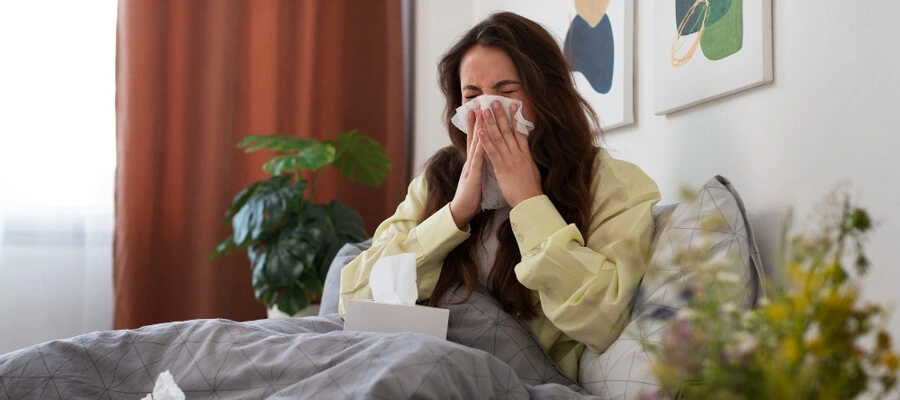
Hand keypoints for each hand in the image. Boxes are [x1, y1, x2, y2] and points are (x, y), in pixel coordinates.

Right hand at [449, 109, 483, 228]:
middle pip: (474, 137)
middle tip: (479, 104)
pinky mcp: (473, 174)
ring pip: (475, 143)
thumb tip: (485, 158)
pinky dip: (480, 146)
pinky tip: (482, 136)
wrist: (461, 210)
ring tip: (480, 113)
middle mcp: (471, 161)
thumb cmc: (471, 196)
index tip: (480, 111)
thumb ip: (479, 167)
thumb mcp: (477, 178)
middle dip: (477, 120)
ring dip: (478, 127)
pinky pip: (478, 158)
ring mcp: (471, 166)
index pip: (476, 140)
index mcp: (473, 162)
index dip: (477, 126)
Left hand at [479, 101, 542, 207]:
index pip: (521, 131)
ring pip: (499, 138)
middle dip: (501, 115)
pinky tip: (480, 131)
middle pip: (508, 131)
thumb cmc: (531, 189)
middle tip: (494, 101)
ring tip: (485, 110)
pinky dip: (486, 141)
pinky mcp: (501, 168)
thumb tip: (526, 152)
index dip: (516, 117)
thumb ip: (528, 159)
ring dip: (491, 123)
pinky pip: (492, 152)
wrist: (530, 202)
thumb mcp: (533, 170)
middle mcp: (518, 154)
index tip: (513, 105)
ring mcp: (510, 160)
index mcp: (525, 154)